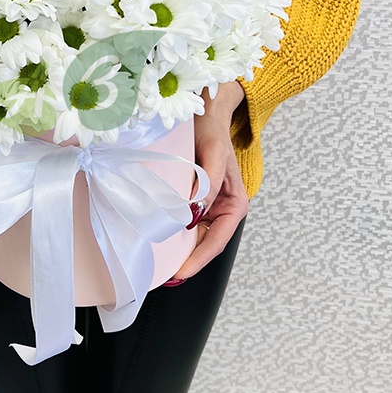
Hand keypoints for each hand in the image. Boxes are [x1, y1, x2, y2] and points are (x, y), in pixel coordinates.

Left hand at [168, 82, 249, 281]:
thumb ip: (208, 184)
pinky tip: (157, 240)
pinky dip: (172, 232)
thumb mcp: (214, 156)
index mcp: (234, 205)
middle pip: (204, 244)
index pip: (216, 240)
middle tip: (164, 276)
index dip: (199, 259)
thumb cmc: (212, 134)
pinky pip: (183, 222)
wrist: (205, 116)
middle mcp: (222, 210)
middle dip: (187, 260)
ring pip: (192, 237)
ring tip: (158, 265)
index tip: (181, 272)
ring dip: (178, 249)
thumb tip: (196, 212)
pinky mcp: (192, 201)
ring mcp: (207, 207)